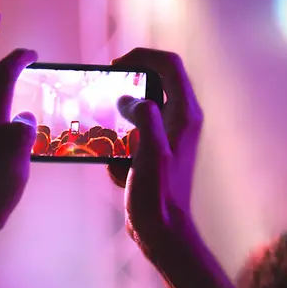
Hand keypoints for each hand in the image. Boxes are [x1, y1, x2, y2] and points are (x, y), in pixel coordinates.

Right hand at [106, 48, 203, 254]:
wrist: (161, 231)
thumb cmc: (158, 195)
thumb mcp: (150, 152)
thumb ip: (144, 117)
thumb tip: (128, 99)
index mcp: (184, 114)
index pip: (169, 65)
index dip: (142, 56)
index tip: (115, 64)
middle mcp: (179, 120)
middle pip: (155, 82)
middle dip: (126, 86)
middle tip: (102, 93)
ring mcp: (167, 135)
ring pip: (140, 108)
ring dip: (118, 116)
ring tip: (103, 130)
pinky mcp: (154, 151)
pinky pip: (132, 133)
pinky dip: (118, 142)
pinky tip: (114, 163)